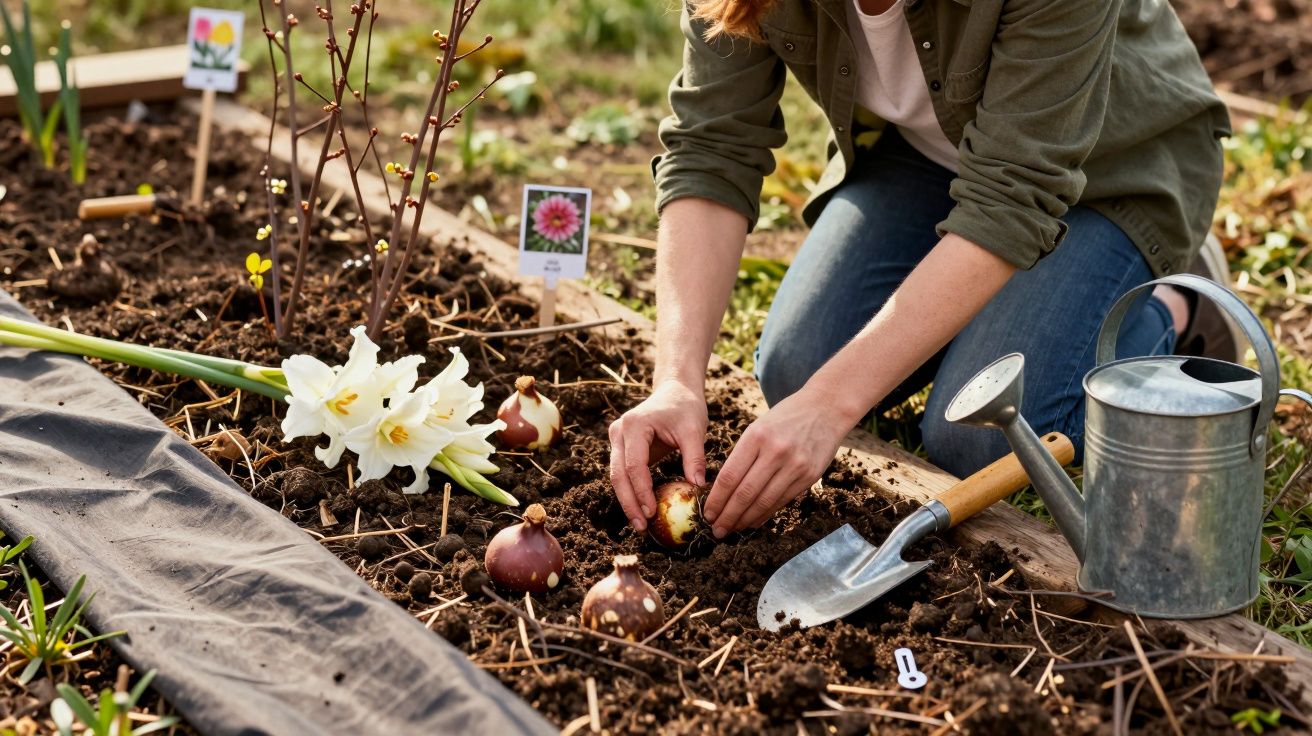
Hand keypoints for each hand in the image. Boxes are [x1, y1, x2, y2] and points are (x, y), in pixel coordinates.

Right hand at [608, 380, 708, 531]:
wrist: (675, 391)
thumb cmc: (686, 408)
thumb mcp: (694, 430)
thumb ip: (695, 458)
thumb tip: (698, 488)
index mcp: (634, 425)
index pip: (633, 465)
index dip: (641, 491)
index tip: (652, 513)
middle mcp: (619, 432)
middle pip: (618, 475)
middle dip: (629, 503)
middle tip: (642, 527)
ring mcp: (616, 439)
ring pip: (617, 477)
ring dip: (628, 501)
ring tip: (641, 524)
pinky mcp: (621, 447)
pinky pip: (623, 473)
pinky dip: (632, 492)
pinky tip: (643, 510)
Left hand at [703, 387, 852, 537]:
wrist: (825, 408)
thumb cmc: (785, 418)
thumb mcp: (758, 427)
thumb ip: (743, 455)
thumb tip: (723, 490)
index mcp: (756, 436)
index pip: (730, 476)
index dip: (716, 499)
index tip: (707, 513)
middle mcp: (775, 452)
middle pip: (745, 493)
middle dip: (728, 516)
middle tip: (716, 530)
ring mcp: (795, 465)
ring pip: (764, 502)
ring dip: (745, 520)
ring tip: (732, 529)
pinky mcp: (809, 476)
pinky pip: (782, 501)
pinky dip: (765, 514)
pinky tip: (753, 521)